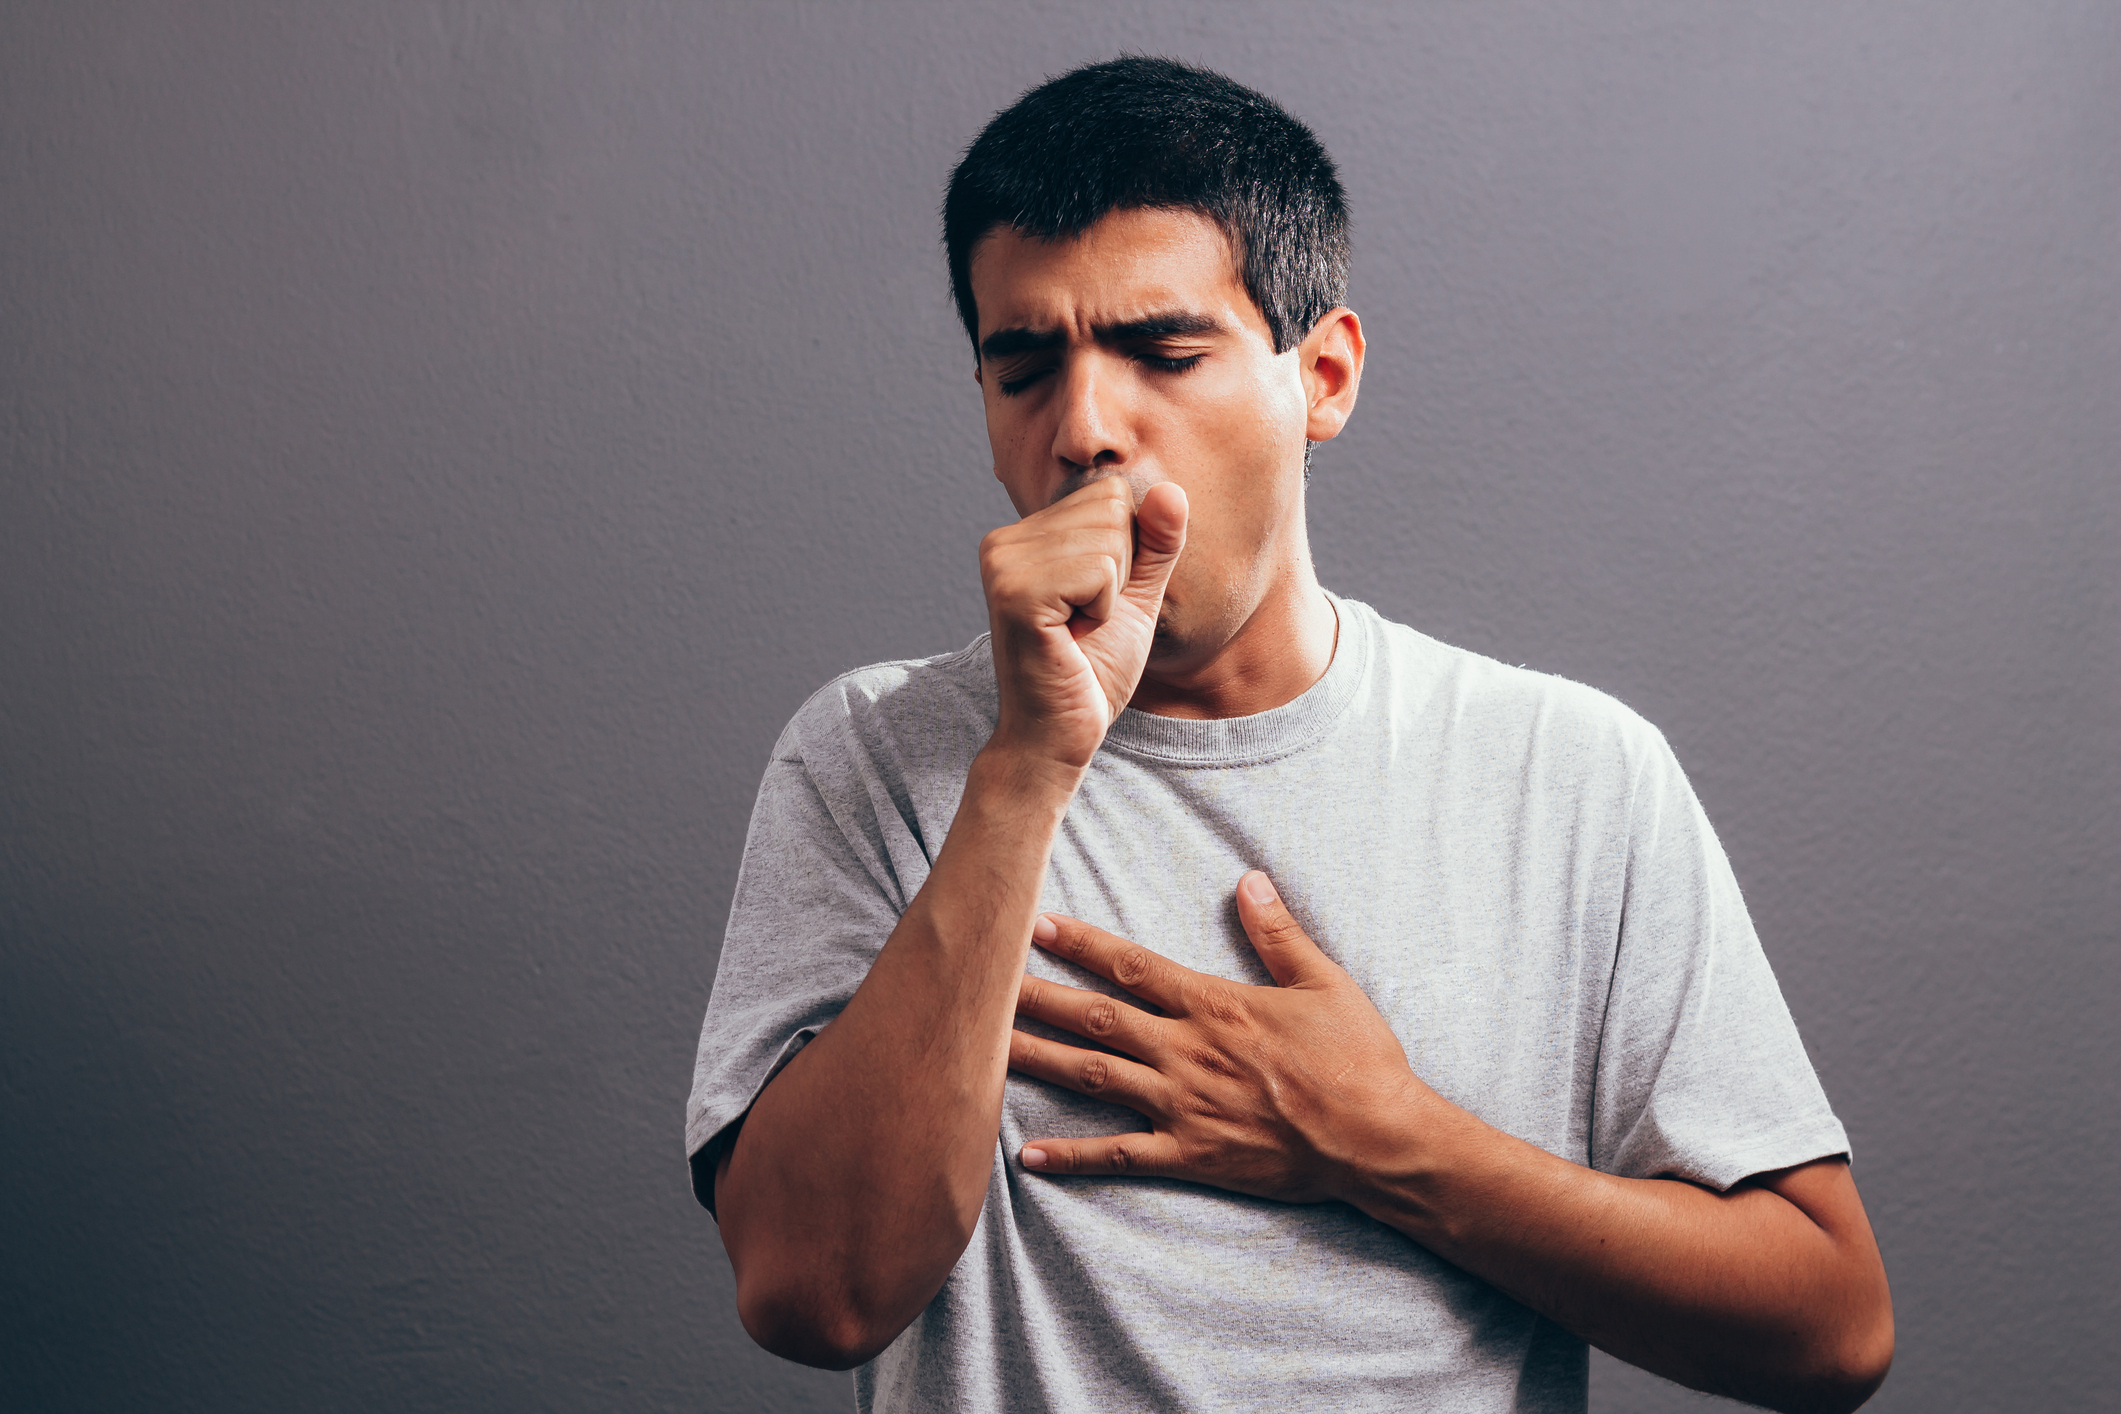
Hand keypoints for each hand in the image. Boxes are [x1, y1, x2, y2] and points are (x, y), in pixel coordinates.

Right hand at [980, 477, 1187, 771]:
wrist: (1059, 736)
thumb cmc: (1092, 671)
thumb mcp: (1136, 597)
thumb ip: (1155, 543)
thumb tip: (1172, 490)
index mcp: (1024, 535)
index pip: (1110, 493)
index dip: (1125, 553)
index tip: (1093, 603)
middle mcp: (1003, 541)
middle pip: (1111, 506)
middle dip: (1120, 571)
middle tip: (1085, 620)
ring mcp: (1003, 564)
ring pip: (1109, 537)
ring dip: (1111, 594)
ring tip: (1077, 629)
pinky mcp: (1016, 592)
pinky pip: (1100, 570)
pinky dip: (1103, 609)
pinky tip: (1072, 637)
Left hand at [1008, 870, 1430, 1202]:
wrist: (1378, 1140)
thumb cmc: (1358, 1060)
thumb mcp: (1325, 983)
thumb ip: (1278, 932)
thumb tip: (1248, 879)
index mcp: (1214, 1006)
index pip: (1131, 966)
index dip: (1079, 943)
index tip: (1033, 923)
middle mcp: (1187, 1052)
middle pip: (1095, 1017)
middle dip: (1034, 995)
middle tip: (979, 979)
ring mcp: (1183, 1107)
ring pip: (1092, 1077)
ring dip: (1036, 1059)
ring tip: (982, 1047)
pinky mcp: (1189, 1156)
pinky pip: (1119, 1157)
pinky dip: (1071, 1158)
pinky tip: (1026, 1158)